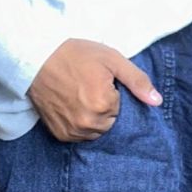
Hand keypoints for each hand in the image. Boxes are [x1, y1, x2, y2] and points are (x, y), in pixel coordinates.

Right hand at [28, 38, 162, 142]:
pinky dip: (78, 125)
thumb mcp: (111, 59)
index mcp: (104, 105)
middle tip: (86, 87)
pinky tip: (70, 107)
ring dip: (92, 118)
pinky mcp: (61, 135)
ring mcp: (74, 131)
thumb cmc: (74, 54)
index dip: (111, 93)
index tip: (97, 80)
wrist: (34, 58)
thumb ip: (137, 80)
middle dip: (103, 107)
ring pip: (96, 131)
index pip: (120, 108)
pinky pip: (79, 136)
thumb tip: (157, 101)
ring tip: (78, 96)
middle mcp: (89, 123)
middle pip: (110, 122)